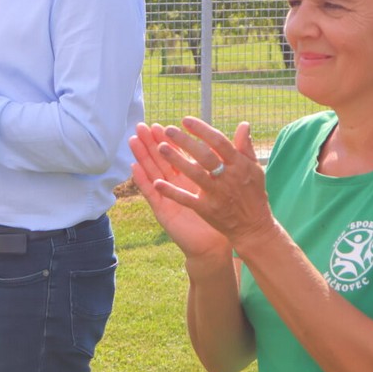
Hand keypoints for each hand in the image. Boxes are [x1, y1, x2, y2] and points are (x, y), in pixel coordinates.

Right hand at [130, 122, 230, 259]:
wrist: (213, 246)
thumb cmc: (221, 217)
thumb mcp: (226, 187)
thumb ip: (227, 162)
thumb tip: (239, 138)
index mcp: (190, 178)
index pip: (178, 155)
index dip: (170, 140)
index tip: (161, 126)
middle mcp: (176, 184)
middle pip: (161, 159)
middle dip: (151, 143)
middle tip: (141, 126)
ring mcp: (168, 196)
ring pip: (153, 171)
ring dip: (143, 156)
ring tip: (133, 140)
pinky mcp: (163, 210)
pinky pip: (152, 193)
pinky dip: (142, 180)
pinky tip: (134, 167)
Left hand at [144, 117, 275, 250]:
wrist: (254, 227)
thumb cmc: (253, 194)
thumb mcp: (255, 169)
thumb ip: (245, 147)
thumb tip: (243, 124)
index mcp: (239, 165)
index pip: (219, 142)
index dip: (202, 130)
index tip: (185, 119)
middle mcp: (228, 178)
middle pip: (205, 156)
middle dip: (186, 141)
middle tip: (167, 129)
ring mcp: (217, 194)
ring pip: (195, 174)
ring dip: (177, 161)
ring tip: (160, 147)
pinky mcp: (207, 210)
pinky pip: (187, 199)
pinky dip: (172, 192)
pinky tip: (156, 183)